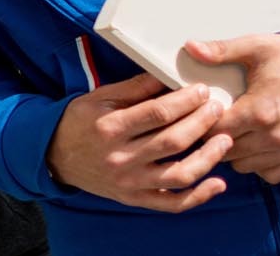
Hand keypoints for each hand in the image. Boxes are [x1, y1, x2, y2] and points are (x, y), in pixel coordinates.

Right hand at [46, 74, 231, 212]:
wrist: (54, 156)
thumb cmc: (79, 122)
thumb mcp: (99, 98)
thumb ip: (134, 88)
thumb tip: (168, 76)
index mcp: (110, 127)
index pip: (158, 113)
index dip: (185, 101)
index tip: (202, 90)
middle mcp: (120, 157)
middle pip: (173, 141)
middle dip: (201, 122)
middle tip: (217, 108)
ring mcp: (129, 182)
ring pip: (179, 174)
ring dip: (208, 157)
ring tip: (224, 139)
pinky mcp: (135, 198)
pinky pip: (173, 203)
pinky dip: (199, 196)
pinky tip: (218, 183)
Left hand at [186, 33, 279, 183]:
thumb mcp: (258, 47)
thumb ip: (222, 50)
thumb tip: (190, 47)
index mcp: (260, 111)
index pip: (214, 131)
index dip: (201, 123)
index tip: (199, 113)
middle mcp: (275, 136)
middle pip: (226, 151)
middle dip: (214, 138)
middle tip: (212, 123)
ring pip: (245, 165)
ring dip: (234, 153)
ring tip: (233, 133)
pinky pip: (269, 174)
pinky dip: (258, 164)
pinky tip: (254, 146)